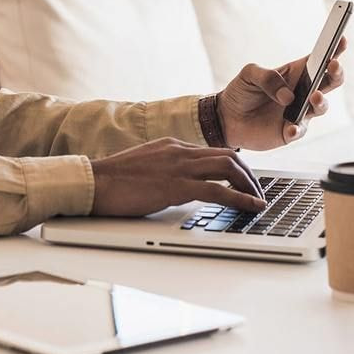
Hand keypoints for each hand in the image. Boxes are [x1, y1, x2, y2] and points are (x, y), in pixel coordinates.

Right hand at [90, 138, 266, 216]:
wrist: (93, 182)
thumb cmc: (111, 181)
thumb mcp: (143, 168)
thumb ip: (163, 171)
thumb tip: (175, 185)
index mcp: (171, 145)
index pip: (212, 152)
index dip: (234, 166)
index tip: (243, 180)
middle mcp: (179, 151)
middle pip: (228, 156)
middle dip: (249, 174)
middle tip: (258, 191)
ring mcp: (179, 166)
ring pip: (229, 168)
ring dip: (250, 185)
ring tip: (260, 200)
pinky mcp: (177, 186)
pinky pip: (219, 190)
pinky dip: (241, 198)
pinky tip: (252, 207)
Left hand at [216, 37, 347, 150]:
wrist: (226, 118)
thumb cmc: (241, 91)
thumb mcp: (249, 74)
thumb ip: (267, 77)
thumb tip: (287, 96)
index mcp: (295, 73)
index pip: (319, 59)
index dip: (334, 49)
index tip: (341, 40)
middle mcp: (302, 92)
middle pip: (330, 82)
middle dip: (336, 73)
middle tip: (333, 66)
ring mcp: (299, 112)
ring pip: (321, 106)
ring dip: (321, 101)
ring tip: (314, 96)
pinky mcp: (290, 132)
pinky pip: (300, 131)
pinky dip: (297, 129)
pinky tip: (291, 128)